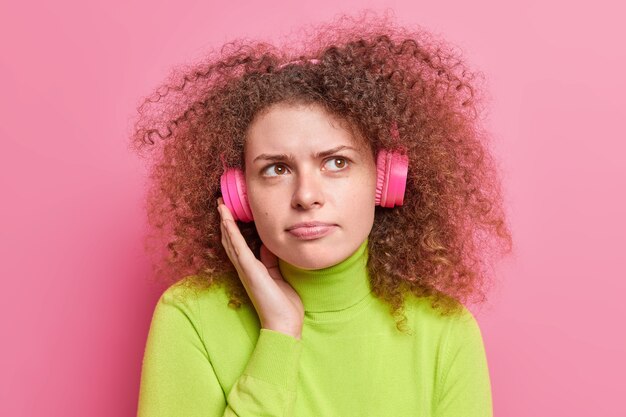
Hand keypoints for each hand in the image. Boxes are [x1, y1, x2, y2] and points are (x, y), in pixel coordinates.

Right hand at [217, 197, 303, 339]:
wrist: (283, 325)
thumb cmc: (283, 305)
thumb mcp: (278, 277)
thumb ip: (271, 261)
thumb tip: (267, 246)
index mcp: (252, 269)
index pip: (239, 245)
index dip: (233, 229)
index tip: (230, 212)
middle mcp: (245, 268)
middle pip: (231, 241)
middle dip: (226, 222)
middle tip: (220, 204)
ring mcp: (246, 270)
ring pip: (231, 242)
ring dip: (225, 223)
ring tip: (221, 206)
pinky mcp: (251, 271)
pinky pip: (239, 248)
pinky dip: (232, 233)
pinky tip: (227, 221)